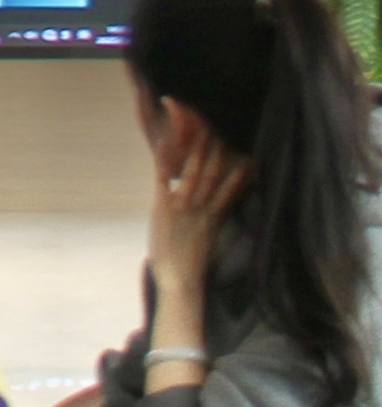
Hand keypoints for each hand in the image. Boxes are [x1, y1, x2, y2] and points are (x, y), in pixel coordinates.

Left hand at [145, 126, 245, 317]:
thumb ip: (215, 219)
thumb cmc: (191, 261)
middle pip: (213, 173)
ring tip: (197, 127)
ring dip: (195, 150)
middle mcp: (202, 207)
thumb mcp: (209, 237)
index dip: (237, 168)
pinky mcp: (163, 208)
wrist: (180, 279)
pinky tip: (162, 145)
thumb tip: (220, 207)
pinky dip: (164, 163)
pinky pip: (164, 180)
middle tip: (219, 127)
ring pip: (192, 172)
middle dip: (216, 150)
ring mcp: (183, 206)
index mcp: (215, 215)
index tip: (244, 151)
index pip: (231, 186)